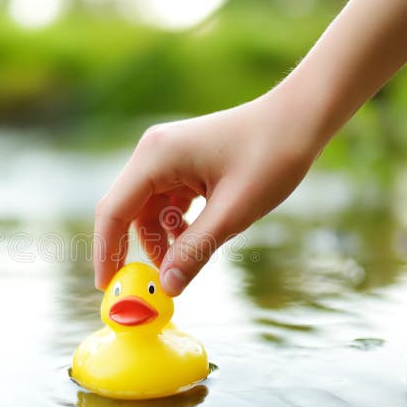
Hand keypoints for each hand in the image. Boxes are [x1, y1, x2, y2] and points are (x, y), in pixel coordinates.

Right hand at [93, 90, 323, 295]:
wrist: (299, 119)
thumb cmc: (271, 156)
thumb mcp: (233, 213)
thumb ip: (195, 250)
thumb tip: (166, 287)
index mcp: (156, 157)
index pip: (114, 211)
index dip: (107, 252)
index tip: (108, 287)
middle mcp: (153, 152)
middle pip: (127, 211)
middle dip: (135, 249)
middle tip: (149, 285)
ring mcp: (166, 155)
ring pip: (147, 209)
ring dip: (160, 239)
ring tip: (185, 261)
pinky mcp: (181, 161)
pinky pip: (165, 200)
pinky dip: (175, 225)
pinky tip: (195, 238)